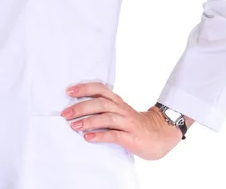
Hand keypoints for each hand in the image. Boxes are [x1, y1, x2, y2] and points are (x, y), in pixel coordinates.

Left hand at [60, 81, 182, 160]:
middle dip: (81, 107)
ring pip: (107, 117)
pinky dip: (100, 135)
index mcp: (117, 101)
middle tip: (65, 113)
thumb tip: (78, 108)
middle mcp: (121, 109)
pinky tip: (88, 138)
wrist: (160, 135)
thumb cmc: (134, 124)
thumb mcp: (119, 112)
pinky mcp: (131, 137)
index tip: (69, 91)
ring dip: (89, 121)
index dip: (84, 88)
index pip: (100, 89)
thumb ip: (103, 109)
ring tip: (74, 126)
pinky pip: (114, 135)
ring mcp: (127, 122)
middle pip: (100, 103)